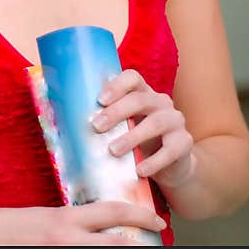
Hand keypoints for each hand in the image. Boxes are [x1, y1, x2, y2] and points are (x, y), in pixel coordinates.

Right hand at [0, 201, 166, 245]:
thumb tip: (89, 229)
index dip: (142, 217)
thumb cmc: (2, 228)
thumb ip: (67, 223)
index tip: (158, 221)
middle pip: (121, 247)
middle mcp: (68, 242)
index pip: (114, 213)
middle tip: (154, 247)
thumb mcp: (39, 218)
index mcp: (64, 219)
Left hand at [92, 69, 194, 187]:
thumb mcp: (122, 128)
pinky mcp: (184, 143)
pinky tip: (139, 170)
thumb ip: (105, 122)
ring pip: (157, 122)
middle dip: (117, 112)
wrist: (172, 165)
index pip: (133, 78)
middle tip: (97, 127)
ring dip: (132, 136)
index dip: (116, 85)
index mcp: (143, 93)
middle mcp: (161, 102)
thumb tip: (64, 125)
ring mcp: (176, 121)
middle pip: (140, 99)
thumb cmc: (139, 142)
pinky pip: (171, 150)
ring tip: (113, 150)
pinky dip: (154, 161)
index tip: (99, 100)